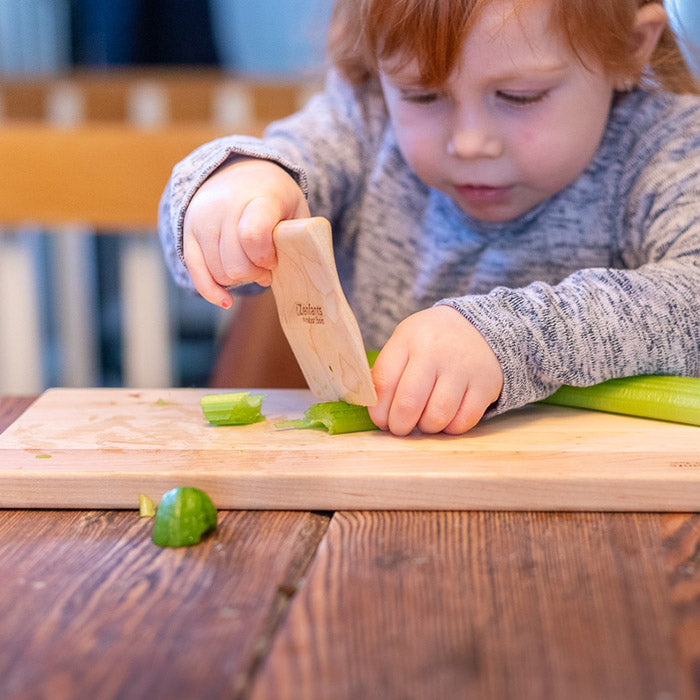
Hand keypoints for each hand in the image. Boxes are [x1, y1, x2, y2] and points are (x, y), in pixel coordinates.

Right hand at [183, 159, 309, 307]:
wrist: (239, 170)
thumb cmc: (274, 197)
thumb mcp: (296, 208)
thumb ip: (299, 238)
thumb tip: (297, 272)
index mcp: (258, 196)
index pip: (253, 236)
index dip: (266, 258)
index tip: (275, 259)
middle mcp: (224, 205)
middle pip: (235, 263)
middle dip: (254, 274)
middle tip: (266, 268)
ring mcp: (202, 219)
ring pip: (218, 272)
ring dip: (238, 279)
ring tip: (251, 265)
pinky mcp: (188, 233)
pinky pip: (195, 272)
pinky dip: (211, 291)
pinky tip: (227, 301)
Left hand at [368, 306, 503, 435]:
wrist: (479, 328)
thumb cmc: (431, 342)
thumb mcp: (404, 342)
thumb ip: (386, 371)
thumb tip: (374, 409)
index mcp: (409, 339)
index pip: (384, 382)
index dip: (378, 410)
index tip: (380, 420)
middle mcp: (435, 352)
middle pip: (409, 403)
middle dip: (399, 425)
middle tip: (400, 428)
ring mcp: (463, 368)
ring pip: (437, 416)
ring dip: (426, 427)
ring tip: (424, 421)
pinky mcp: (485, 385)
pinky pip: (463, 421)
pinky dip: (451, 428)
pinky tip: (446, 419)